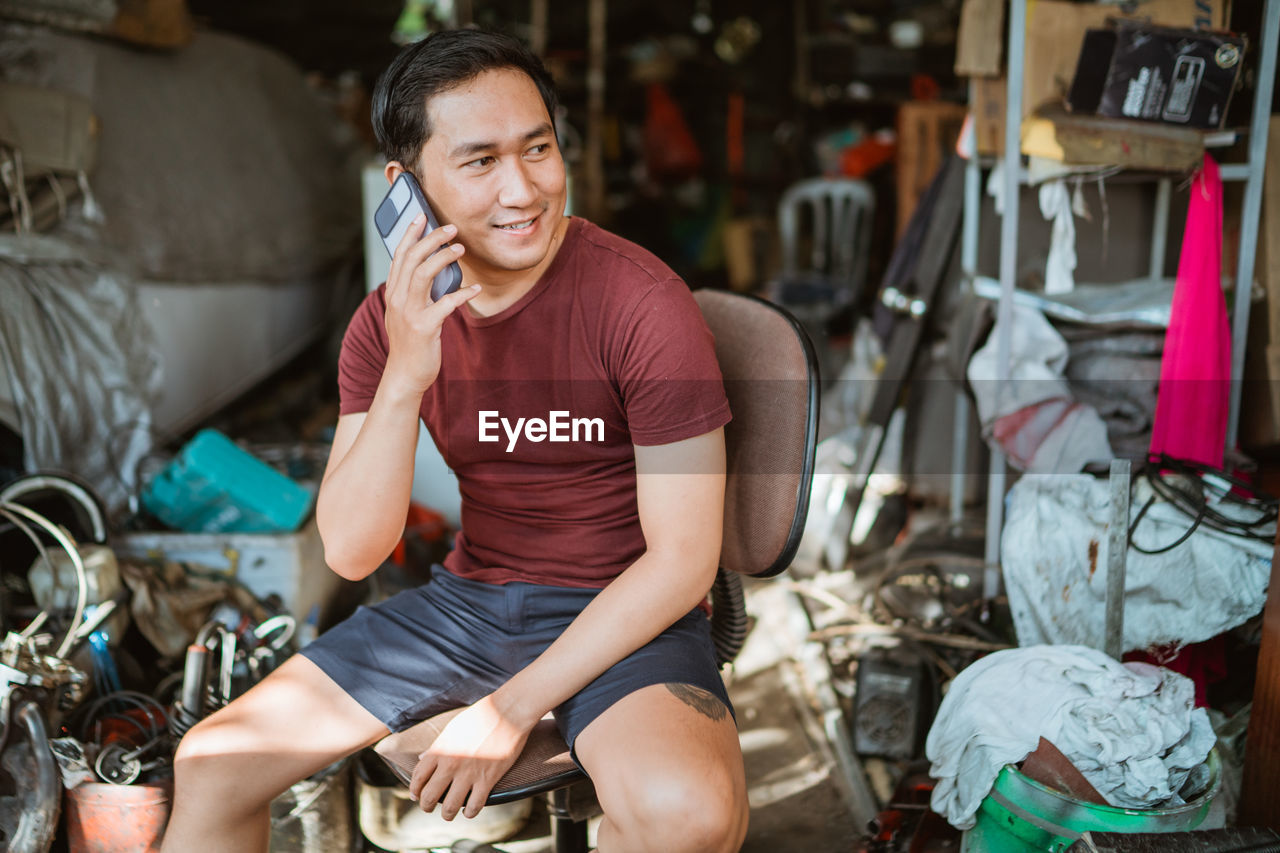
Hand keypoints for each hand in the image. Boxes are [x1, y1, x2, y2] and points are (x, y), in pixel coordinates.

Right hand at [382, 214, 479, 395]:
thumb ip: (414, 292)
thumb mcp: (406, 313)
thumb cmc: (411, 343)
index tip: (422, 216)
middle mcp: (397, 299)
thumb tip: (432, 269)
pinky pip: (446, 304)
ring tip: (460, 248)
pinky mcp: (425, 327)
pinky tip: (474, 288)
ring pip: (423, 274)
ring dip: (444, 257)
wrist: (405, 375)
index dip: (410, 234)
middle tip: (451, 228)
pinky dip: (462, 294)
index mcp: (393, 293)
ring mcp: (409, 313)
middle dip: (431, 239)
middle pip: (412, 259)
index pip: (399, 256)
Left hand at [409, 695, 533, 819]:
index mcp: (439, 750)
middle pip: (429, 796)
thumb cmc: (480, 716)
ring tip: (448, 814)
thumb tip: (423, 758)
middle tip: (429, 808)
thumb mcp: (452, 728)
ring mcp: (469, 774)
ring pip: (450, 807)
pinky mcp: (487, 779)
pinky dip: (470, 812)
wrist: (506, 712)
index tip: (416, 796)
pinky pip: (475, 805)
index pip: (418, 778)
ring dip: (447, 814)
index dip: (414, 790)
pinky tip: (470, 811)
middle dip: (426, 806)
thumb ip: (436, 746)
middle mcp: (450, 764)